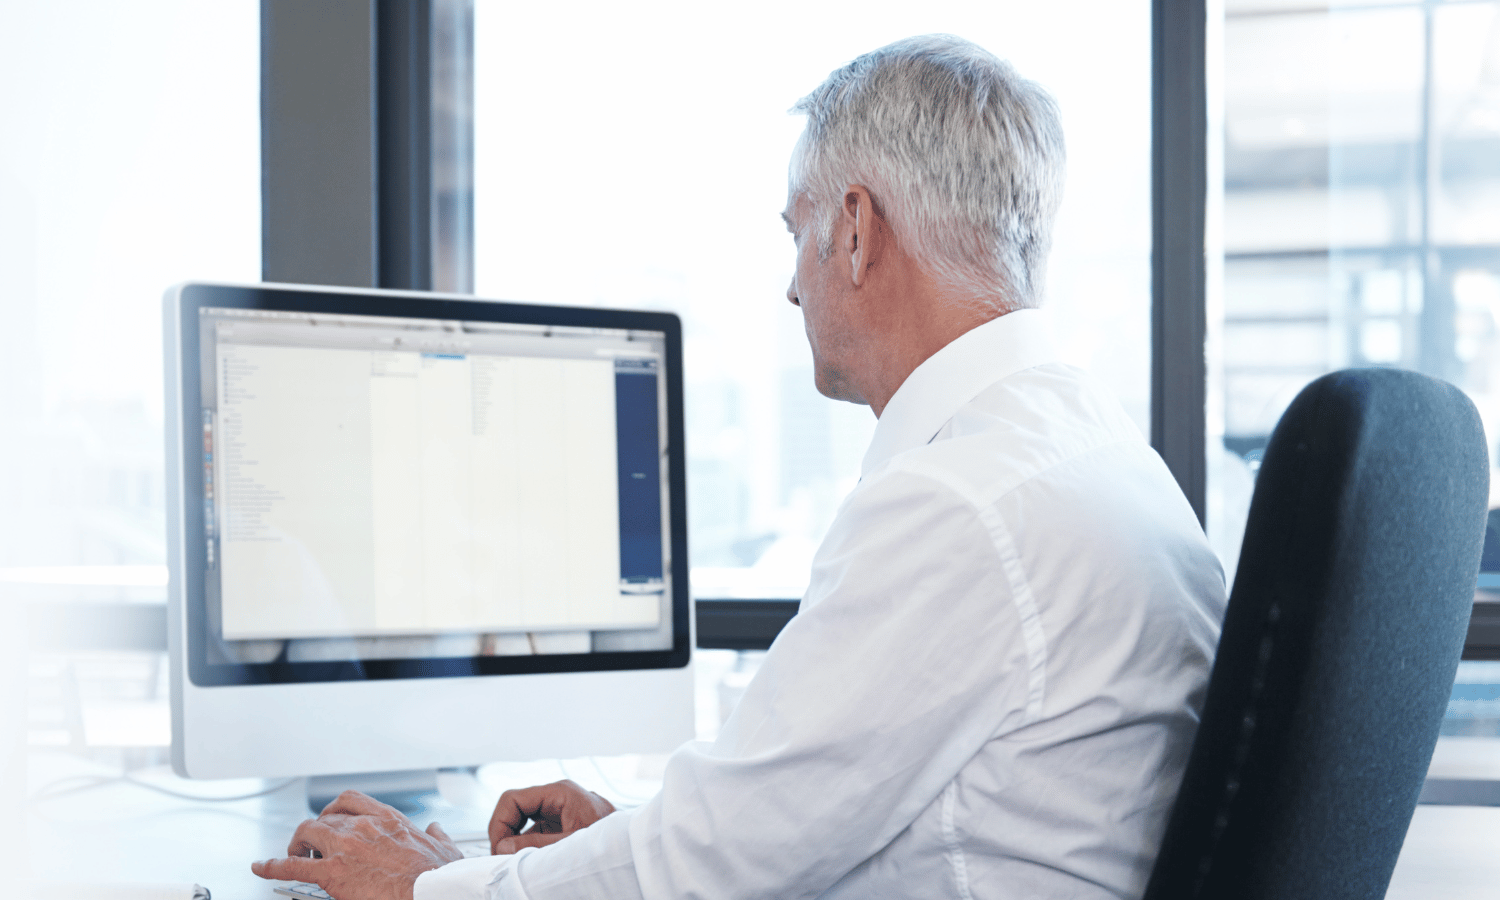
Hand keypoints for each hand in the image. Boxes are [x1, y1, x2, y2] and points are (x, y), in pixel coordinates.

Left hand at [251, 790, 463, 899]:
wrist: (430, 891)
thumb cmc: (437, 875)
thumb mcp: (444, 847)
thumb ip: (437, 835)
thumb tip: (436, 830)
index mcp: (387, 819)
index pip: (349, 800)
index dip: (334, 809)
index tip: (331, 817)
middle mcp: (361, 827)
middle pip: (324, 817)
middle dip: (315, 829)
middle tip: (314, 843)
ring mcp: (344, 849)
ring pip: (306, 833)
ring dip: (297, 843)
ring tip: (295, 854)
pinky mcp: (332, 874)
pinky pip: (292, 866)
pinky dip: (271, 865)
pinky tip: (260, 867)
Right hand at [489, 779, 615, 853]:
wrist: (635, 847)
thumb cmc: (611, 842)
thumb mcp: (569, 845)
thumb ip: (534, 844)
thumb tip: (502, 846)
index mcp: (560, 792)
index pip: (512, 799)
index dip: (499, 823)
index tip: (497, 849)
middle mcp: (558, 796)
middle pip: (516, 808)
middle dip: (505, 833)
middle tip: (502, 858)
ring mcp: (560, 809)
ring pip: (524, 820)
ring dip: (516, 841)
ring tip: (515, 861)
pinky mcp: (563, 823)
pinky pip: (536, 830)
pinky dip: (528, 844)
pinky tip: (529, 860)